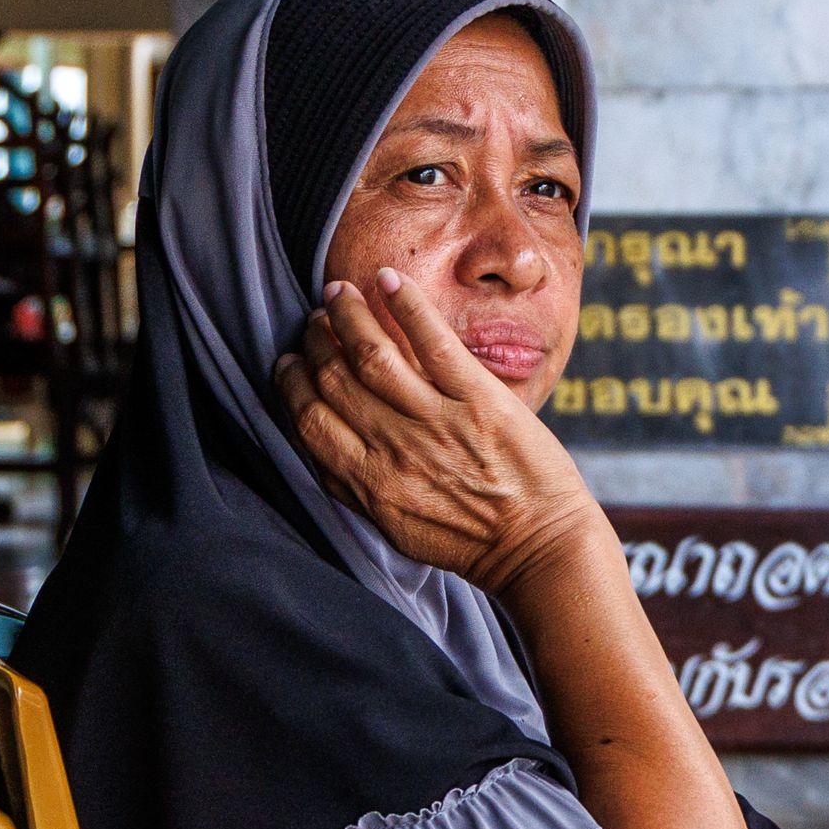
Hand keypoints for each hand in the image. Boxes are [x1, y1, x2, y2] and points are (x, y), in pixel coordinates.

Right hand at [273, 270, 605, 593]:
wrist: (537, 548)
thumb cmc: (468, 540)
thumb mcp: (395, 527)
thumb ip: (354, 489)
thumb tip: (317, 447)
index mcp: (369, 484)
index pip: (310, 421)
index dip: (293, 383)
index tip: (291, 362)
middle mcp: (395, 450)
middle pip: (335, 380)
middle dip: (316, 342)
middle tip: (316, 322)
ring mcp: (437, 422)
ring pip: (373, 354)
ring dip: (349, 314)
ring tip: (339, 293)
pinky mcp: (479, 400)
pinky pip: (433, 342)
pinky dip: (405, 305)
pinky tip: (387, 280)